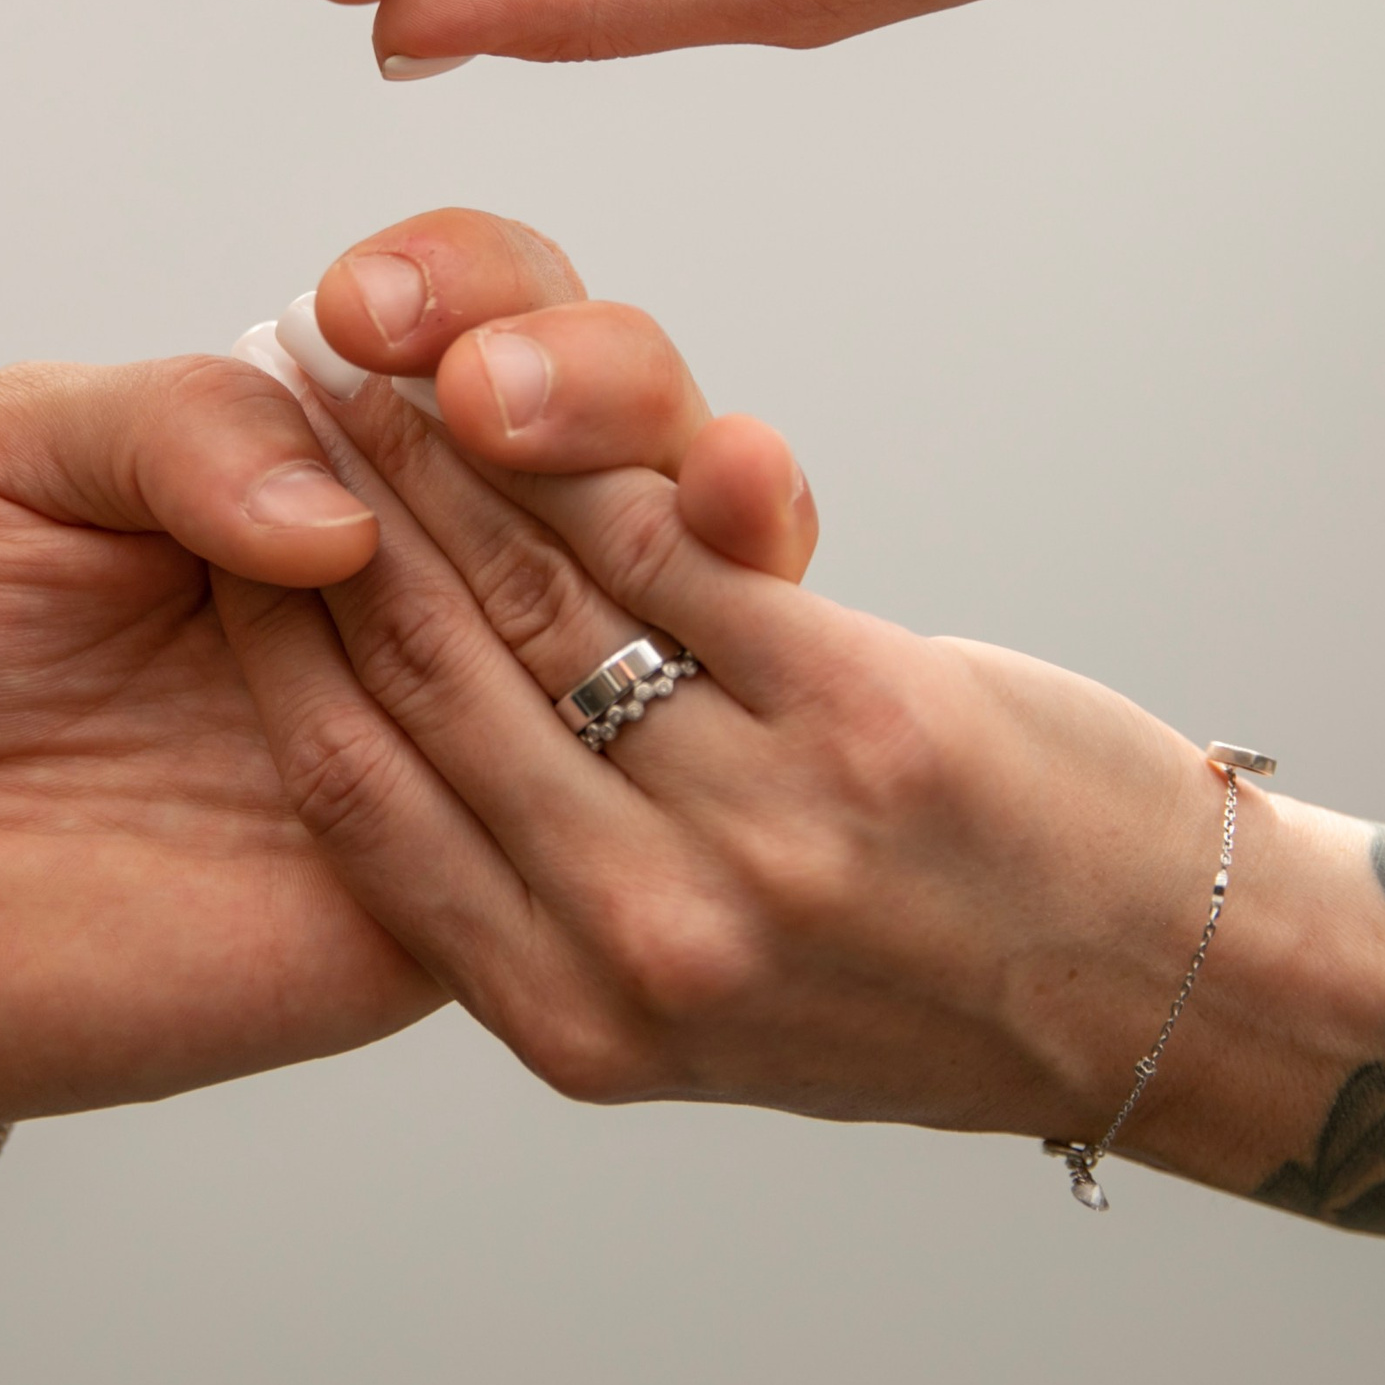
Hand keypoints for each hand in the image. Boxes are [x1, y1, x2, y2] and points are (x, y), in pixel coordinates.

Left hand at [0, 208, 732, 1207]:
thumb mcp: (8, 458)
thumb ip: (173, 424)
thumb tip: (346, 512)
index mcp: (338, 443)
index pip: (487, 317)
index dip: (476, 287)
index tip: (371, 311)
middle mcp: (433, 567)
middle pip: (621, 437)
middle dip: (601, 384)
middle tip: (482, 400)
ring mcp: (468, 727)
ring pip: (658, 607)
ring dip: (651, 528)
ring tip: (581, 495)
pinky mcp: (465, 892)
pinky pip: (590, 819)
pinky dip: (632, 734)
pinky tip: (629, 670)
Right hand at [218, 352, 1384, 1177]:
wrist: (1150, 992)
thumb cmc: (912, 983)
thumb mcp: (692, 1009)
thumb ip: (553, 900)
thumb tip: (417, 752)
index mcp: (571, 1015)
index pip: (361, 801)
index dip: (278, 647)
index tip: (234, 537)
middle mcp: (647, 937)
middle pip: (429, 679)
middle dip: (342, 515)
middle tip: (284, 403)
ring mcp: (761, 832)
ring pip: (534, 597)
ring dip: (437, 460)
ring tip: (370, 369)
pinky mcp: (864, 719)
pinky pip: (669, 552)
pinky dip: (579, 455)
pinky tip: (513, 383)